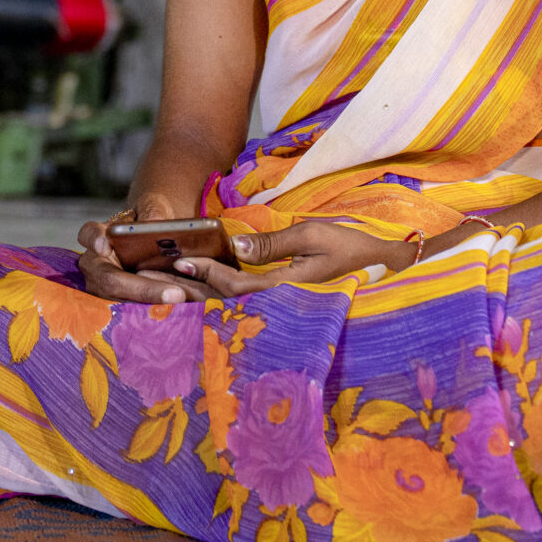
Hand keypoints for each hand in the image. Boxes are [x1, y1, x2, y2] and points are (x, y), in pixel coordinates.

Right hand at [76, 206, 211, 306]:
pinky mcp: (119, 304)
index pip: (89, 235)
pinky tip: (179, 311)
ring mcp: (103, 288)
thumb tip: (156, 225)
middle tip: (176, 293)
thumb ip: (154, 213)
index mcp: (99, 236)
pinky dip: (155, 312)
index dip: (95, 240)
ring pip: (121, 301)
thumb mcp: (153, 209)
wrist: (151, 241)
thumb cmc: (149, 222)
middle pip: (109, 279)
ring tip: (183, 304)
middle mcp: (96, 264)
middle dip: (142, 289)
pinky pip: (133, 313)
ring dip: (152, 305)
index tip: (105, 245)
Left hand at [167, 217, 497, 296]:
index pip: (233, 287)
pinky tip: (198, 283)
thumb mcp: (315, 236)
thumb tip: (234, 243)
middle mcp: (279, 304)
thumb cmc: (354, 248)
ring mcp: (282, 304)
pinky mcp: (284, 299)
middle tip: (151, 279)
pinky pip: (244, 299)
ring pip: (230, 304)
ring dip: (198, 293)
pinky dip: (218, 291)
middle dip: (188, 290)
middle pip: (223, 302)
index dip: (204, 275)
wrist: (389, 269)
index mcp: (285, 290)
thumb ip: (274, 243)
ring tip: (164, 281)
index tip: (177, 263)